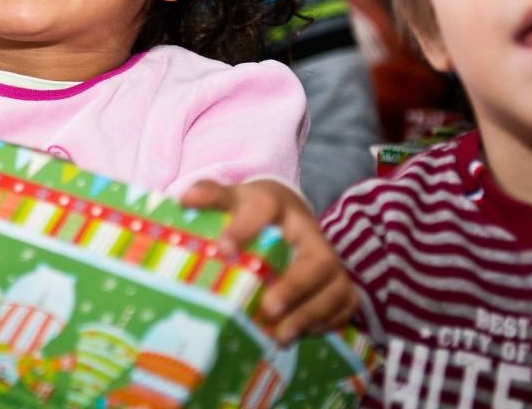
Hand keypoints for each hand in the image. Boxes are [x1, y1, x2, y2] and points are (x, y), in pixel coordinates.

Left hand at [181, 178, 357, 343]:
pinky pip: (345, 305)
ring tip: (281, 334)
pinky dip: (326, 323)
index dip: (245, 228)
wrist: (284, 216)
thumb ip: (208, 197)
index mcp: (276, 206)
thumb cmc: (249, 213)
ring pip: (335, 285)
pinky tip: (300, 335)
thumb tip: (186, 200)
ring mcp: (328, 259)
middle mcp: (309, 233)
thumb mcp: (228, 199)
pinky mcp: (339, 283)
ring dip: (310, 313)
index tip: (224, 248)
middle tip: (268, 308)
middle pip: (316, 258)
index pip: (264, 207)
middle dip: (295, 286)